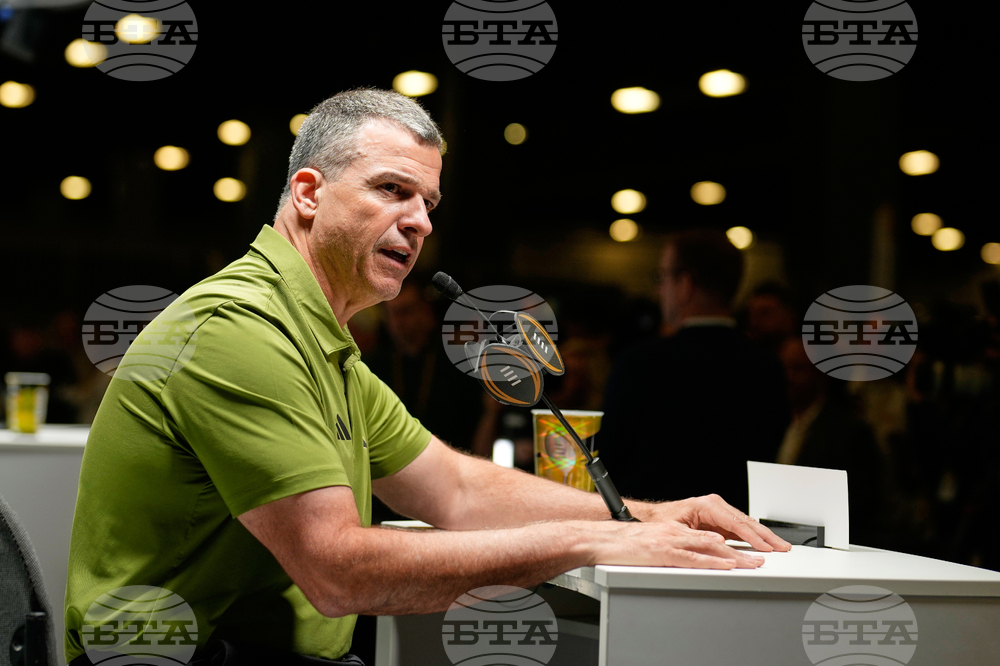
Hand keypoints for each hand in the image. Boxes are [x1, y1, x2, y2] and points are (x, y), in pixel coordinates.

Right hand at [588, 519, 766, 568]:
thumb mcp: (660, 539)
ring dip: (735, 555)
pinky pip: (692, 557)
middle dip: (745, 545)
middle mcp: (679, 530)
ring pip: (711, 547)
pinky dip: (711, 560)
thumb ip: (682, 543)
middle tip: (767, 554)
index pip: (715, 531)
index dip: (739, 538)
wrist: (603, 540)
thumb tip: (706, 550)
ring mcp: (672, 539)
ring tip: (754, 562)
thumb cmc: (627, 542)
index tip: (758, 546)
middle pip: (719, 537)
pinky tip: (725, 563)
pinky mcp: (663, 551)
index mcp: (679, 527)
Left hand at [644, 494, 791, 552]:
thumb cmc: (663, 522)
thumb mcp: (679, 530)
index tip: (765, 547)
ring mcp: (719, 511)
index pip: (736, 522)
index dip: (752, 536)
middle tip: (782, 547)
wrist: (655, 517)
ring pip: (747, 524)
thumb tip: (720, 542)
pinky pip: (741, 528)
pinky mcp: (720, 519)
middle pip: (746, 521)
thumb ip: (699, 536)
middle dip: (766, 536)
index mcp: (707, 505)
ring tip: (780, 546)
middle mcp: (716, 505)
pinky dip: (755, 536)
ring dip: (764, 536)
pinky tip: (766, 544)